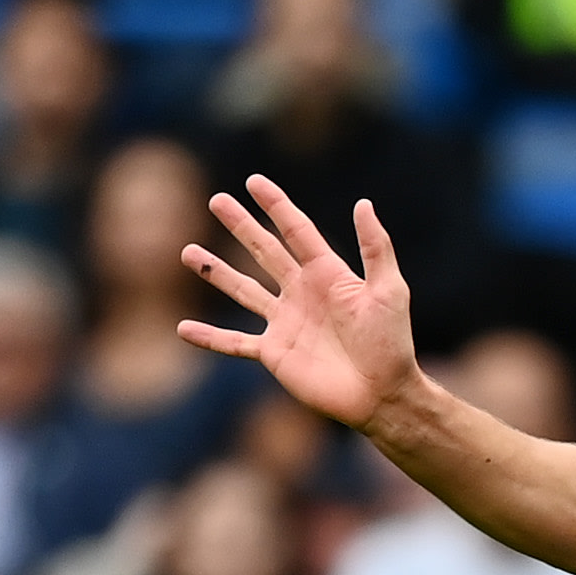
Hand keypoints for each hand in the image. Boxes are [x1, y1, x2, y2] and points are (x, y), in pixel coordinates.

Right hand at [180, 177, 420, 432]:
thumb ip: (376, 248)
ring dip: (216, 271)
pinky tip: (183, 330)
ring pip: (243, 290)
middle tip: (217, 200)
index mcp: (328, 275)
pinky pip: (235, 343)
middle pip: (265, 251)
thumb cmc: (392, 344)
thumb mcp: (389, 290)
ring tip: (188, 252)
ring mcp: (285, 323)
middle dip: (241, 226)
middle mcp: (302, 294)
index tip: (254, 181)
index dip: (276, 205)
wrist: (383, 393)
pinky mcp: (275, 353)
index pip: (296, 231)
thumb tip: (363, 203)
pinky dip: (210, 338)